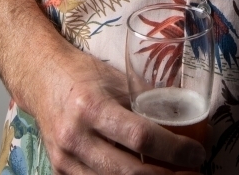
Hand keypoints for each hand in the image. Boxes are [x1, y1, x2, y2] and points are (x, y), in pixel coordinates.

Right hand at [31, 44, 206, 174]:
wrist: (42, 78)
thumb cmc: (83, 74)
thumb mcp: (117, 79)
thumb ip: (146, 101)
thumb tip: (186, 118)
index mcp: (92, 107)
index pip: (140, 136)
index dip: (173, 149)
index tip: (196, 153)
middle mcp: (76, 138)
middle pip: (129, 172)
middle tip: (192, 174)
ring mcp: (66, 160)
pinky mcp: (61, 172)